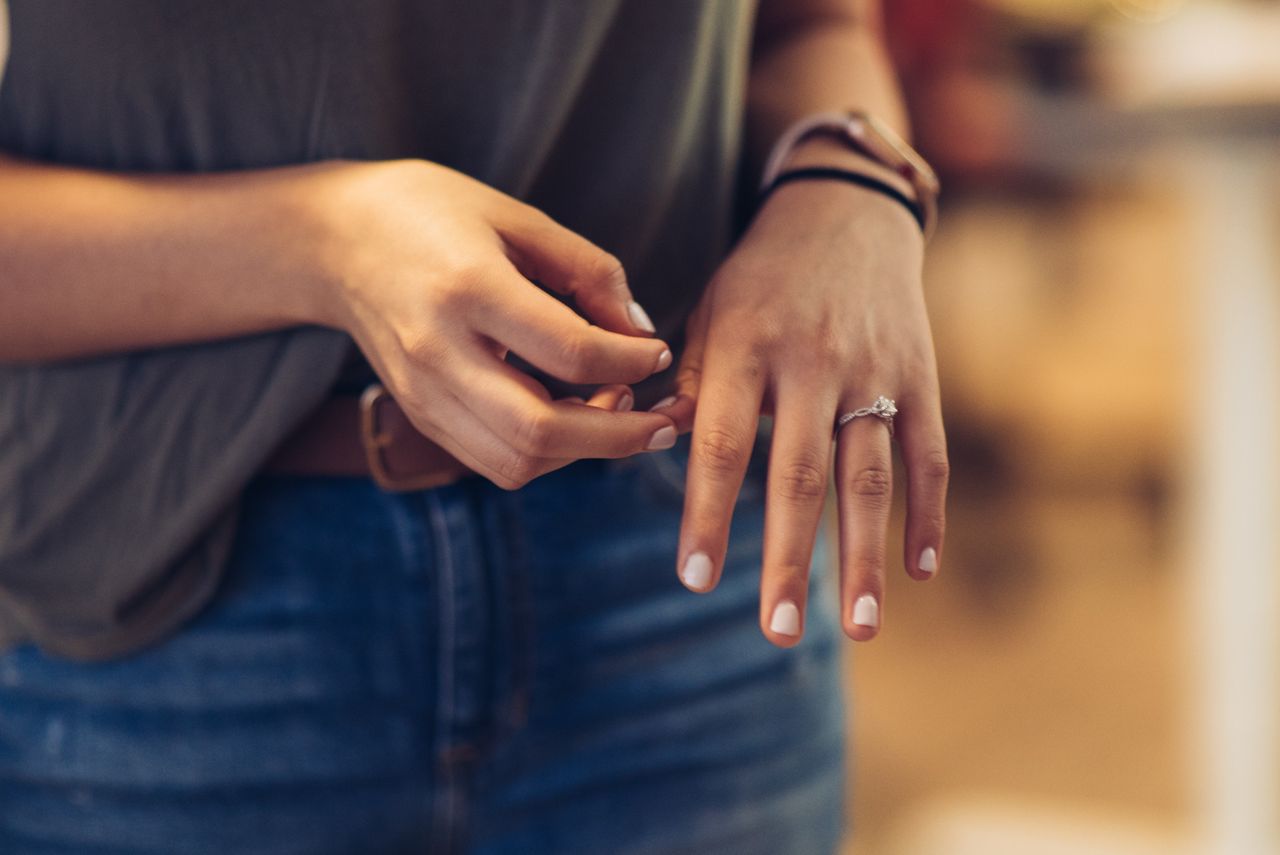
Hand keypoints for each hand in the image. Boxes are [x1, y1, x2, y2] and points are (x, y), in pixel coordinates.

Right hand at [292, 159, 678, 488]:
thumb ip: (588, 272)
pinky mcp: (419, 415)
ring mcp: (423, 393)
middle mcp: (439, 352)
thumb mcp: (516, 217)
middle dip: (618, 436)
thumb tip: (642, 331)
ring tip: (615, 412)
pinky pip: (493, 462)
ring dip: (582, 452)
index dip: (632, 361)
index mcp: (468, 288)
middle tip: (660, 421)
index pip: (570, 351)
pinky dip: (546, 455)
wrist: (333, 241)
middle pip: (541, 430)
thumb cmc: (432, 213)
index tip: (658, 350)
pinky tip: (572, 420)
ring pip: (517, 461)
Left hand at [658, 178, 948, 645]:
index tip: (697, 579)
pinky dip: (928, 513)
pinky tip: (921, 570)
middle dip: (790, 560)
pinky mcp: (921, 377)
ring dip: (866, 556)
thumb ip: (685, 382)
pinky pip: (928, 454)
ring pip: (870, 477)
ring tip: (863, 627)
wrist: (846, 210)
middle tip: (778, 630)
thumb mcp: (709, 311)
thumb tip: (642, 442)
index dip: (708, 514)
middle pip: (799, 477)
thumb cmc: (759, 277)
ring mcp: (873, 372)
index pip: (721, 445)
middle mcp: (811, 363)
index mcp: (745, 347)